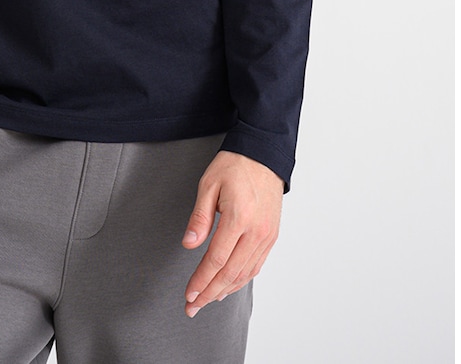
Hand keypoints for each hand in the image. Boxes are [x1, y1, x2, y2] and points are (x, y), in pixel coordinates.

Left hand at [181, 150, 283, 317]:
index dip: (201, 280)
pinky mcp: (271, 236)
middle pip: (231, 273)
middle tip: (192, 307)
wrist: (264, 154)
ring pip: (245, 273)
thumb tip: (189, 245)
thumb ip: (199, 217)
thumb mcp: (209, 184)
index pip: (217, 260)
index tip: (189, 294)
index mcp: (239, 218)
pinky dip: (241, 279)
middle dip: (209, 293)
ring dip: (225, 290)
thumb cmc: (235, 165)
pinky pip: (256, 265)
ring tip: (207, 299)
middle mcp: (256, 232)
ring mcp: (267, 236)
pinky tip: (228, 285)